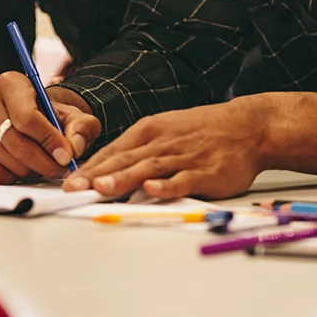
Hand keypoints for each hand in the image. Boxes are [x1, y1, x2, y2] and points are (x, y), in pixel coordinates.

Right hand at [0, 73, 101, 183]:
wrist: (32, 125)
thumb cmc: (51, 118)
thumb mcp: (74, 117)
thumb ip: (82, 129)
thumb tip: (74, 148)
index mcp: (10, 83)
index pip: (27, 117)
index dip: (50, 141)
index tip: (66, 156)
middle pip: (15, 142)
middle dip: (43, 161)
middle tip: (58, 169)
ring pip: (6, 161)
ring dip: (30, 171)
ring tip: (40, 164)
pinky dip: (10, 178)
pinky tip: (18, 168)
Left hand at [62, 101, 266, 199]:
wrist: (248, 127)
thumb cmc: (205, 132)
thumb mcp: (168, 131)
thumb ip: (141, 151)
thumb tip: (109, 171)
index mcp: (151, 131)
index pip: (114, 151)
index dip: (90, 168)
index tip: (67, 182)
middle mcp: (163, 142)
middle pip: (125, 160)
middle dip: (96, 176)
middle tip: (72, 188)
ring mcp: (184, 157)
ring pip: (148, 168)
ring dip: (124, 178)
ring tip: (102, 189)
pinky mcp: (205, 172)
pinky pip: (183, 179)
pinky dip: (167, 184)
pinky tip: (152, 189)